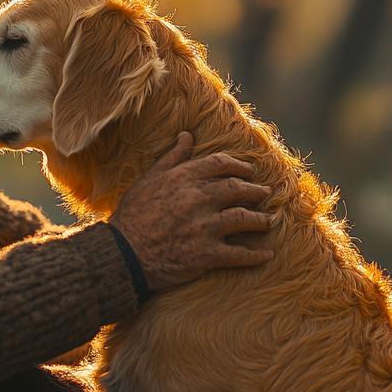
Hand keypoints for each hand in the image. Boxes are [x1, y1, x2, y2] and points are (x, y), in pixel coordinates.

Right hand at [111, 132, 272, 290]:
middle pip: (236, 189)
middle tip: (264, 193)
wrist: (124, 253)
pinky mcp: (206, 254)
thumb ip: (172, 158)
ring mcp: (203, 227)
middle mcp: (196, 199)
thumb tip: (187, 135)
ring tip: (267, 221)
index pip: (220, 164)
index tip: (249, 171)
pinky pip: (238, 254)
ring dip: (259, 220)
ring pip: (243, 218)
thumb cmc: (133, 214)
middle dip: (255, 191)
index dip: (239, 166)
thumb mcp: (149, 180)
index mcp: (182, 178)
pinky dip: (255, 256)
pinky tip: (266, 255)